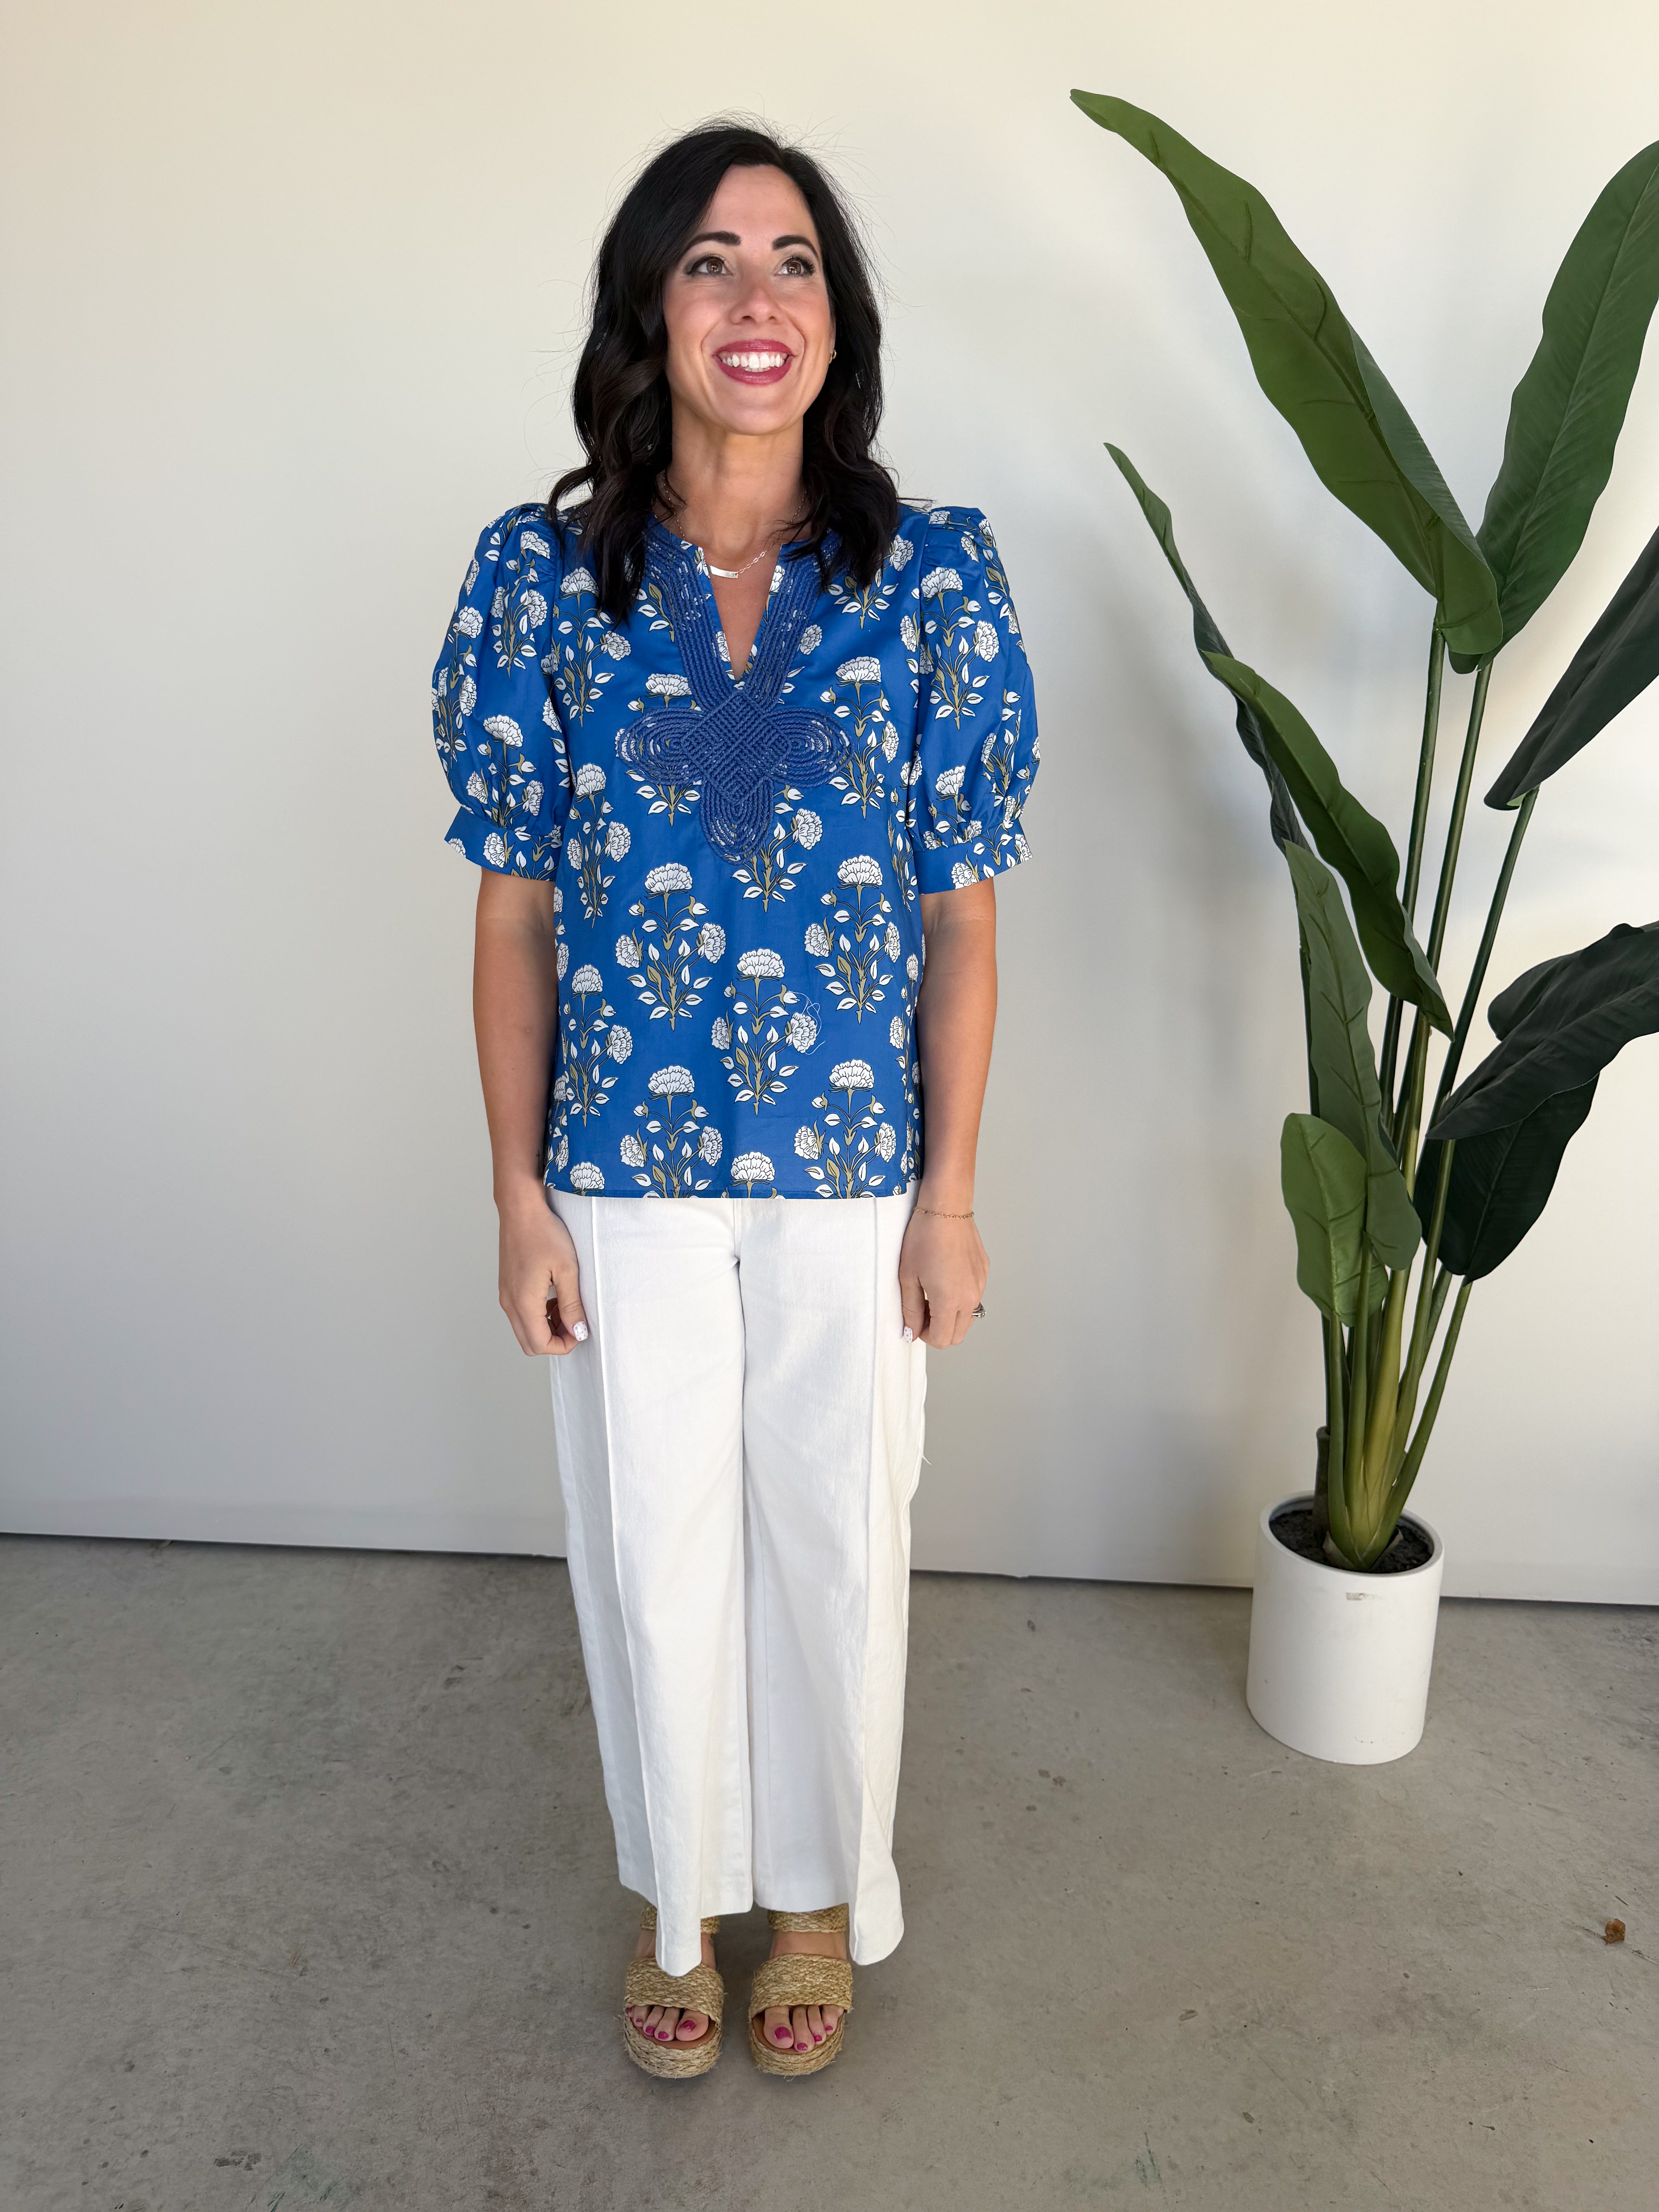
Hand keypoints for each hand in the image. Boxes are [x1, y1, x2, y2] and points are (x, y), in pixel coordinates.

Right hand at [497, 1184, 587, 1355]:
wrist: (521, 1210)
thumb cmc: (544, 1234)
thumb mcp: (567, 1270)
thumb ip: (572, 1305)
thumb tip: (578, 1332)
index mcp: (524, 1303)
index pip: (540, 1344)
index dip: (563, 1345)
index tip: (580, 1329)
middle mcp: (510, 1303)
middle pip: (529, 1343)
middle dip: (554, 1340)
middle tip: (574, 1322)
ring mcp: (506, 1295)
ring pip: (524, 1329)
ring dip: (546, 1327)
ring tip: (566, 1306)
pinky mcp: (507, 1287)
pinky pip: (521, 1313)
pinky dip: (538, 1315)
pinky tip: (553, 1296)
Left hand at [898, 1202, 987, 1346]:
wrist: (946, 1207)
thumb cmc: (924, 1237)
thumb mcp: (908, 1277)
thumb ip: (910, 1310)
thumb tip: (911, 1331)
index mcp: (950, 1301)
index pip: (942, 1339)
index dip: (925, 1335)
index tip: (915, 1321)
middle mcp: (970, 1296)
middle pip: (958, 1334)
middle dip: (939, 1329)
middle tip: (922, 1309)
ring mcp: (980, 1284)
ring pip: (967, 1316)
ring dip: (950, 1314)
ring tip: (932, 1291)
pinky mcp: (984, 1272)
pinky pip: (973, 1295)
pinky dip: (959, 1296)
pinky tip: (945, 1275)